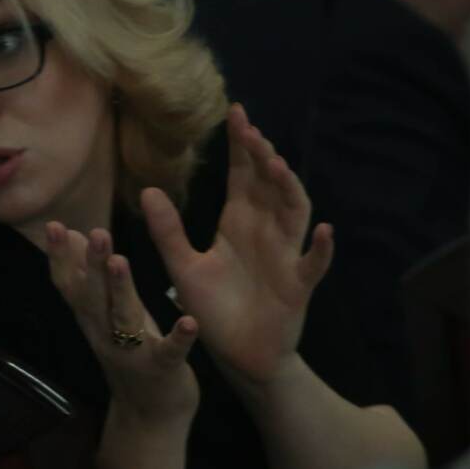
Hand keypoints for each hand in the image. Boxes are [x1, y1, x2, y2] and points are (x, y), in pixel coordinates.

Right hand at [45, 220, 199, 422]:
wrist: (148, 419)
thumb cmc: (130, 355)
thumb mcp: (106, 316)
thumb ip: (88, 277)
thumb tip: (71, 235)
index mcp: (93, 320)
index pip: (70, 286)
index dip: (59, 258)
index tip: (53, 226)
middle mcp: (106, 336)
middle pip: (93, 298)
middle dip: (91, 265)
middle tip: (96, 232)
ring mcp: (133, 354)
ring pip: (123, 319)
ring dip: (120, 290)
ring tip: (119, 261)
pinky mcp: (163, 370)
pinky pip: (170, 353)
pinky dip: (179, 338)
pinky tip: (189, 322)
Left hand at [143, 104, 333, 389]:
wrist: (239, 355)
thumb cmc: (215, 309)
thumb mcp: (184, 267)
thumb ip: (168, 231)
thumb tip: (147, 189)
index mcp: (238, 222)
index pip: (243, 174)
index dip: (241, 145)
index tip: (235, 113)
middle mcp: (266, 231)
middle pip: (270, 184)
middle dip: (263, 157)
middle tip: (251, 132)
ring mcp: (286, 255)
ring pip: (295, 213)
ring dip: (290, 189)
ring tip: (277, 166)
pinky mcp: (298, 285)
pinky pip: (314, 264)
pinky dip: (321, 248)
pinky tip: (322, 231)